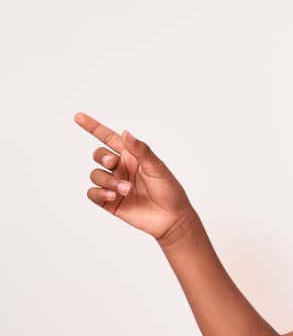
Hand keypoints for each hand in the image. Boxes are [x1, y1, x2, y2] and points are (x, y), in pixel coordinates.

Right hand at [73, 112, 196, 242]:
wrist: (171, 218)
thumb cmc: (169, 191)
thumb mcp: (157, 167)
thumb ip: (141, 150)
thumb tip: (125, 132)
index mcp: (132, 157)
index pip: (109, 138)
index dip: (93, 127)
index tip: (78, 117)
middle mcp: (121, 169)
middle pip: (98, 155)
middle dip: (102, 157)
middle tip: (113, 163)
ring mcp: (114, 185)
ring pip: (96, 175)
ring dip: (108, 181)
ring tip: (126, 189)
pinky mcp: (110, 202)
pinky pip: (93, 193)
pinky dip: (100, 193)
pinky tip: (113, 197)